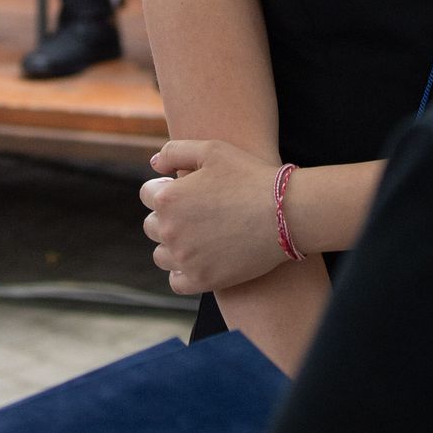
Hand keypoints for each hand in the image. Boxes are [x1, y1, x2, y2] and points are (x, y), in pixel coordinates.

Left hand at [139, 139, 287, 294]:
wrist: (285, 213)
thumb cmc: (250, 177)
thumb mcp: (213, 150)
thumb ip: (175, 151)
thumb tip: (155, 165)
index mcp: (167, 197)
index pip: (147, 195)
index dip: (164, 189)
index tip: (185, 192)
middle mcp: (170, 230)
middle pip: (152, 226)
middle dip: (168, 218)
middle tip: (195, 215)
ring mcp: (185, 258)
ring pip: (162, 255)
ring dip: (173, 247)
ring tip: (197, 239)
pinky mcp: (202, 280)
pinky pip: (177, 282)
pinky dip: (183, 273)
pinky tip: (198, 261)